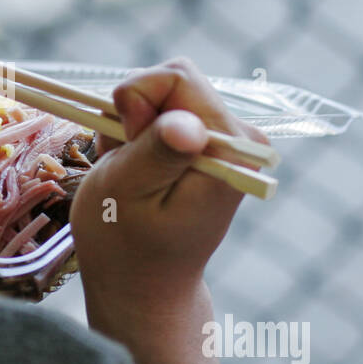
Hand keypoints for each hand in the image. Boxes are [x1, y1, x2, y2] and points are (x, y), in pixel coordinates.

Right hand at [69, 57, 271, 307]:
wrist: (144, 286)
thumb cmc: (125, 246)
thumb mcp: (127, 193)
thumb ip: (155, 150)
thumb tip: (186, 124)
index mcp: (226, 149)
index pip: (175, 77)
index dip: (135, 101)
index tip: (122, 143)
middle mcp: (240, 140)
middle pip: (172, 82)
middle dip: (133, 115)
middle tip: (123, 163)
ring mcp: (228, 143)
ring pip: (164, 98)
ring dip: (133, 129)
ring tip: (129, 174)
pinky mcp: (212, 147)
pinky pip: (166, 115)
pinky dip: (139, 138)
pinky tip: (137, 173)